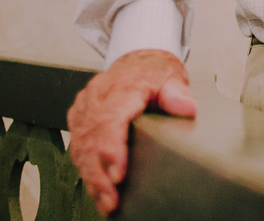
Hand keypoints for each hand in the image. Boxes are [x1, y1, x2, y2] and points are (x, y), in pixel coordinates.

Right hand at [67, 50, 196, 214]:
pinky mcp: (79, 118)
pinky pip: (76, 146)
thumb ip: (178, 93)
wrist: (137, 62)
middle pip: (92, 139)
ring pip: (80, 146)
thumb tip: (186, 108)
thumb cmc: (153, 73)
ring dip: (91, 177)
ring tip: (105, 201)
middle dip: (99, 174)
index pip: (110, 119)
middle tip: (111, 199)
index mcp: (121, 86)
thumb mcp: (172, 77)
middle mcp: (98, 95)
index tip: (118, 174)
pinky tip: (95, 188)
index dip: (111, 149)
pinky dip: (85, 170)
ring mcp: (85, 107)